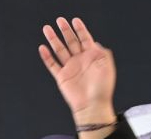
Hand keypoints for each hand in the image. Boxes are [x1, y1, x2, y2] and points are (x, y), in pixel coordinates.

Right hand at [38, 18, 117, 136]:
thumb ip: (102, 53)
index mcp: (91, 58)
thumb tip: (95, 43)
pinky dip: (46, 56)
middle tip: (60, 20)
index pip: (85, 39)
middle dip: (66, 31)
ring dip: (53, 40)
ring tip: (47, 29)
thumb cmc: (102, 89)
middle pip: (71, 42)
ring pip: (59, 50)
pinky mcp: (62, 77)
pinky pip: (52, 65)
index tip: (75, 20)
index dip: (80, 29)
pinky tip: (43, 48)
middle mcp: (80, 61)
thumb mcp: (107, 67)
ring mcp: (70, 68)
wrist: (92, 105)